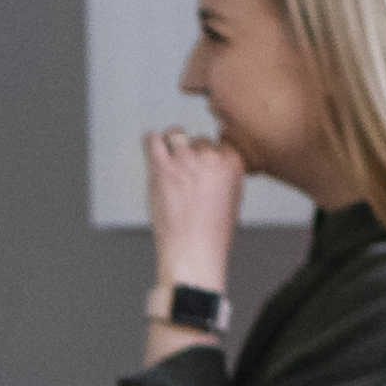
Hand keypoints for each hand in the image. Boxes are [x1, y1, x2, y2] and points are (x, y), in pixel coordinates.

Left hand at [141, 125, 252, 292]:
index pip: (220, 143)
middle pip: (198, 140)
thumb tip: (212, 164)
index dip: (209, 158)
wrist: (193, 252)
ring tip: (169, 164)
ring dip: (172, 146)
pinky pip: (152, 139)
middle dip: (191, 155)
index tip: (202, 171)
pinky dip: (151, 144)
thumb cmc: (211, 234)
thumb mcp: (232, 200)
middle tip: (184, 177)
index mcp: (233, 163)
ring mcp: (185, 160)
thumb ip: (224, 176)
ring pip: (176, 134)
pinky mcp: (162, 167)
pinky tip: (153, 153)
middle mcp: (210, 157)